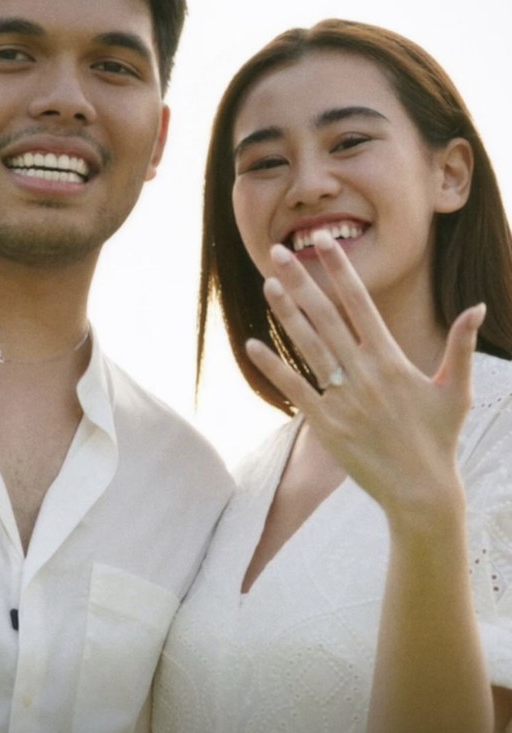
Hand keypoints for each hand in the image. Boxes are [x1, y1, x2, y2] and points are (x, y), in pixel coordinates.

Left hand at [246, 231, 485, 518]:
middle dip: (301, 280)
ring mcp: (342, 398)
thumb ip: (461, 345)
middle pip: (325, 316)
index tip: (323, 241)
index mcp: (391, 358)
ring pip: (307, 346)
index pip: (360, 301)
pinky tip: (253, 345)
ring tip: (267, 284)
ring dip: (285, 313)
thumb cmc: (438, 438)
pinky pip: (294, 389)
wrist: (419, 491)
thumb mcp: (457, 390)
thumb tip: (479, 306)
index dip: (340, 268)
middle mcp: (363, 372)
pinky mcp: (325, 424)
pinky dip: (273, 367)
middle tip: (278, 251)